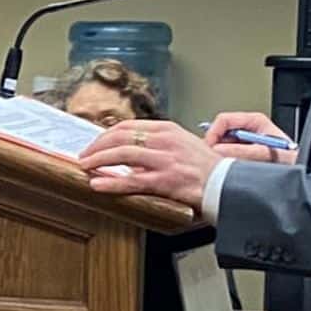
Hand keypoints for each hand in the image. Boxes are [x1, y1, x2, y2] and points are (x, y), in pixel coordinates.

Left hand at [77, 120, 220, 207]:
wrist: (226, 183)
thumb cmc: (205, 167)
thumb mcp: (182, 143)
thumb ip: (158, 143)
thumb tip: (132, 149)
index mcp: (166, 129)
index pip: (128, 126)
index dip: (106, 134)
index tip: (95, 143)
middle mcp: (163, 140)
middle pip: (120, 136)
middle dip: (97, 146)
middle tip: (84, 155)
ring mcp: (164, 160)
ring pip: (122, 154)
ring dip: (98, 160)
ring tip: (85, 166)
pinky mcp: (165, 180)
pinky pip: (131, 181)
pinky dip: (111, 183)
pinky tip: (98, 185)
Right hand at [202, 112, 297, 164]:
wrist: (298, 174)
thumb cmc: (291, 161)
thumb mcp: (269, 153)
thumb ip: (245, 151)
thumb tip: (220, 151)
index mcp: (254, 121)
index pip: (224, 120)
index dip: (213, 133)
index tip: (208, 147)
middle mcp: (247, 129)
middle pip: (219, 132)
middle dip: (214, 146)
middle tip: (211, 160)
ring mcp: (244, 142)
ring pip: (221, 145)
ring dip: (219, 156)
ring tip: (223, 167)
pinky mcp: (242, 154)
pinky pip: (225, 155)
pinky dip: (222, 162)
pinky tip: (227, 170)